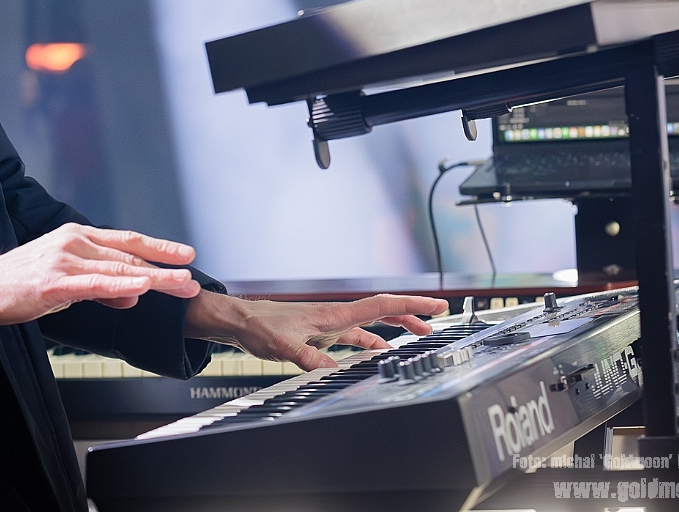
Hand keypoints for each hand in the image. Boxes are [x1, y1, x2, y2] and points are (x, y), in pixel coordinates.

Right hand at [0, 223, 201, 326]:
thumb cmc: (17, 285)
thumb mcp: (65, 283)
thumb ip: (100, 286)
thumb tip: (133, 295)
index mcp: (76, 238)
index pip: (127, 241)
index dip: (159, 247)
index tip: (186, 254)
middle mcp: (74, 242)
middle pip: (129, 255)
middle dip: (165, 268)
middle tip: (192, 278)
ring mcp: (64, 260)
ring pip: (119, 268)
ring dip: (154, 277)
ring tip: (180, 285)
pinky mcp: (54, 282)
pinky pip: (96, 283)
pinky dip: (122, 285)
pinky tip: (142, 288)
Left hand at [184, 292, 448, 371]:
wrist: (240, 321)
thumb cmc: (260, 326)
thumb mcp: (285, 346)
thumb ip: (309, 358)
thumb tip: (332, 372)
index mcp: (335, 314)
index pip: (381, 305)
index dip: (412, 305)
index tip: (438, 305)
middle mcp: (337, 316)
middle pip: (384, 311)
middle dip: (412, 314)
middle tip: (438, 319)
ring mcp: (331, 324)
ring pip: (373, 324)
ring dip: (396, 329)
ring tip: (419, 336)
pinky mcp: (322, 334)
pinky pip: (357, 337)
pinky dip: (373, 342)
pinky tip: (380, 353)